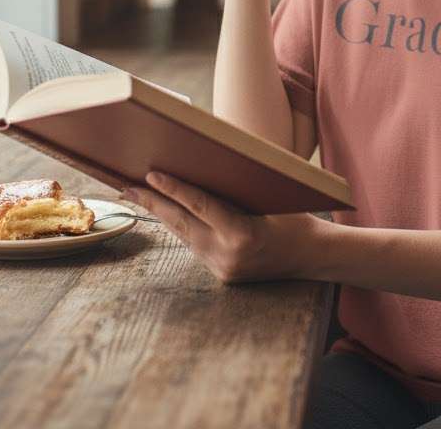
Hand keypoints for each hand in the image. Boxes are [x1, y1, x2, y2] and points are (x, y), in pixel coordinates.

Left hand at [121, 171, 326, 284]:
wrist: (313, 256)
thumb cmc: (295, 218)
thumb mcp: (269, 197)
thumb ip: (236, 189)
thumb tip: (202, 165)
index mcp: (243, 235)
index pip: (201, 206)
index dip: (174, 189)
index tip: (151, 175)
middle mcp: (228, 256)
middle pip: (182, 224)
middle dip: (153, 202)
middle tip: (127, 185)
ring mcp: (222, 269)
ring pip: (185, 235)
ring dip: (163, 214)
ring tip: (138, 194)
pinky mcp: (221, 275)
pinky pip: (196, 245)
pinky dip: (182, 226)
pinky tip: (167, 211)